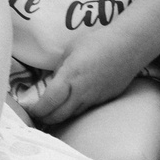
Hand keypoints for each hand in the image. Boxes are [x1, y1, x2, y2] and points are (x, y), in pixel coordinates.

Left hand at [18, 38, 135, 128]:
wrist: (130, 45)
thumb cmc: (98, 41)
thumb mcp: (70, 51)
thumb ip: (60, 69)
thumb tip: (52, 82)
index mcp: (69, 78)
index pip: (48, 103)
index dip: (36, 110)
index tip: (29, 108)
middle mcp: (81, 93)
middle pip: (58, 116)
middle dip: (45, 118)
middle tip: (37, 114)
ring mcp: (94, 99)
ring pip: (71, 115)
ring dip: (59, 115)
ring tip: (51, 111)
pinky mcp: (105, 100)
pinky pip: (85, 109)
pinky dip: (75, 110)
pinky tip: (72, 103)